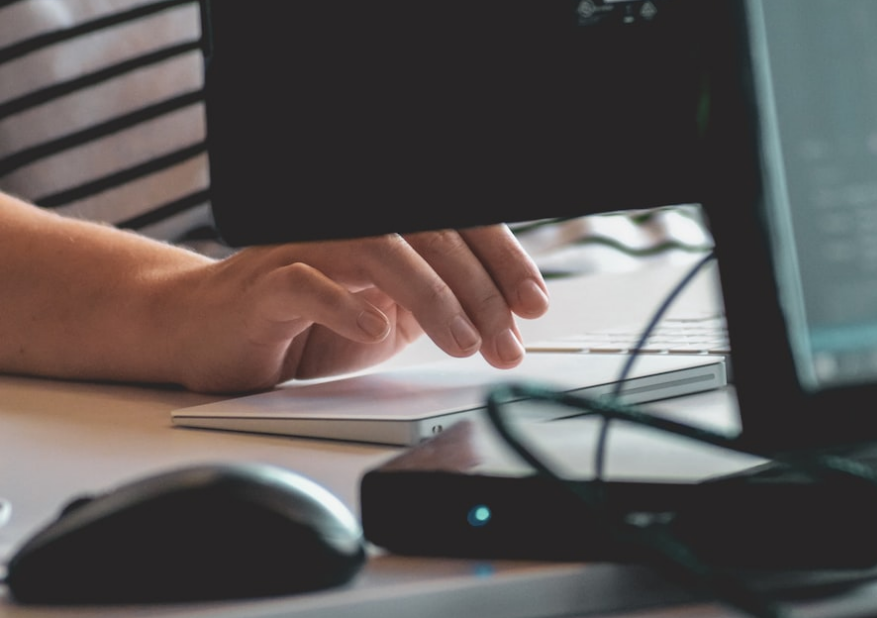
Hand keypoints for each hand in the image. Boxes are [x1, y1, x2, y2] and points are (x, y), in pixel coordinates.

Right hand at [165, 225, 549, 392]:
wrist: (212, 334)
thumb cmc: (304, 324)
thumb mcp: (388, 317)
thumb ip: (436, 305)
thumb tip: (506, 315)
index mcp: (386, 232)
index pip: (456, 228)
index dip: (502, 260)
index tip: (533, 304)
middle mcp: (348, 228)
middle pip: (430, 235)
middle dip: (479, 291)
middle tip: (507, 340)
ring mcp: (305, 249)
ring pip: (380, 250)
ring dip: (432, 297)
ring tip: (463, 341)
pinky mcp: (264, 284)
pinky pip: (308, 283)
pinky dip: (345, 304)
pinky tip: (375, 330)